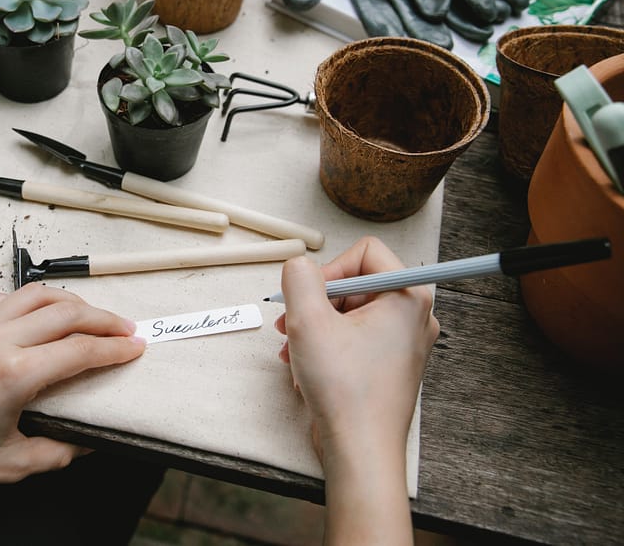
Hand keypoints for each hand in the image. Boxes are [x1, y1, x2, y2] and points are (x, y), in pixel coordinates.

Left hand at [0, 285, 143, 518]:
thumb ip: (58, 452)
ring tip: (93, 316)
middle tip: (126, 330)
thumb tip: (89, 441)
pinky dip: (36, 300)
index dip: (115, 349)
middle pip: (67, 313)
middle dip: (105, 319)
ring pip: (38, 295)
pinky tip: (46, 313)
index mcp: (13, 376)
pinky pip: (9, 298)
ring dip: (73, 302)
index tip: (136, 348)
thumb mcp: (7, 466)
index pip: (80, 351)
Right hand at [275, 237, 436, 544]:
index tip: (309, 297)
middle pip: (356, 284)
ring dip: (315, 326)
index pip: (365, 252)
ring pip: (351, 314)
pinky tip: (305, 367)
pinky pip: (355, 340)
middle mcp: (413, 317)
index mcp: (407, 297)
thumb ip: (299, 278)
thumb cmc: (346, 390)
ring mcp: (404, 343)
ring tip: (293, 349)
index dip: (329, 269)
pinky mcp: (390, 365)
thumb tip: (298, 265)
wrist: (361, 451)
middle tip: (291, 323)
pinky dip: (327, 347)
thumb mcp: (308, 320)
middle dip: (317, 302)